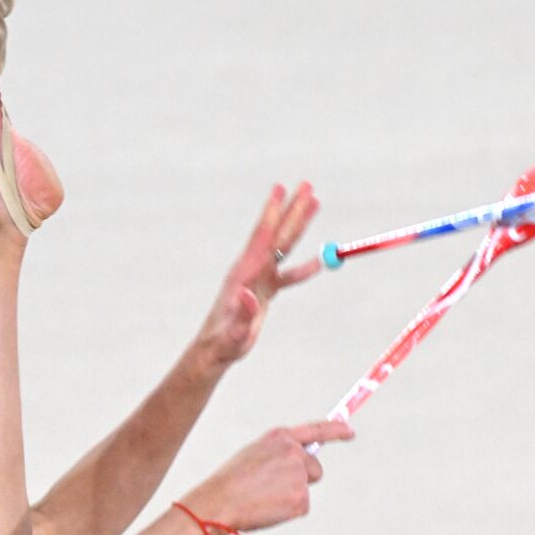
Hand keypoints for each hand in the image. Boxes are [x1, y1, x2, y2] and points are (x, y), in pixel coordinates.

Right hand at [183, 419, 354, 532]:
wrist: (220, 502)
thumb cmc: (231, 481)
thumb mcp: (254, 455)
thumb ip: (279, 454)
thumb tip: (298, 466)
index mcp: (279, 437)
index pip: (316, 430)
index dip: (336, 429)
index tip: (350, 431)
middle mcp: (294, 452)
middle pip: (315, 468)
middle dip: (303, 479)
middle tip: (274, 488)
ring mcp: (299, 475)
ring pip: (306, 489)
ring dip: (292, 495)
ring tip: (264, 497)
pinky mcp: (301, 498)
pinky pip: (302, 507)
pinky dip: (288, 511)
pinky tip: (268, 508)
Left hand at [194, 182, 322, 369]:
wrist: (216, 350)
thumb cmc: (224, 341)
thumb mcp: (234, 331)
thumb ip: (242, 313)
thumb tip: (248, 295)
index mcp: (244, 272)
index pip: (263, 235)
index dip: (272, 212)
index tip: (280, 188)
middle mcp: (251, 270)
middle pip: (277, 233)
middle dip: (292, 209)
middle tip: (307, 184)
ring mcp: (258, 278)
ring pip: (283, 246)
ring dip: (299, 225)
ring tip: (314, 203)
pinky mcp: (263, 290)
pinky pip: (287, 274)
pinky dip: (303, 268)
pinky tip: (318, 262)